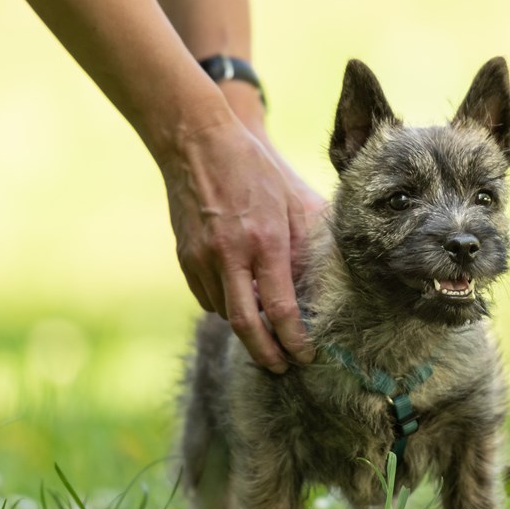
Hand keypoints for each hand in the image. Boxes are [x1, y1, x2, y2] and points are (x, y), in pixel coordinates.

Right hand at [160, 111, 322, 370]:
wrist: (196, 141)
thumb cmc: (255, 168)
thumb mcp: (295, 200)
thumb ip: (310, 241)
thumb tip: (324, 280)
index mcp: (265, 242)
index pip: (281, 309)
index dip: (294, 340)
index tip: (306, 355)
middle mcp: (230, 256)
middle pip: (246, 326)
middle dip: (267, 355)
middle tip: (283, 367)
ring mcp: (202, 258)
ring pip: (225, 313)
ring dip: (247, 328)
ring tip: (267, 335)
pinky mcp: (185, 257)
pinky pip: (207, 297)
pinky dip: (225, 305)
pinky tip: (241, 301)